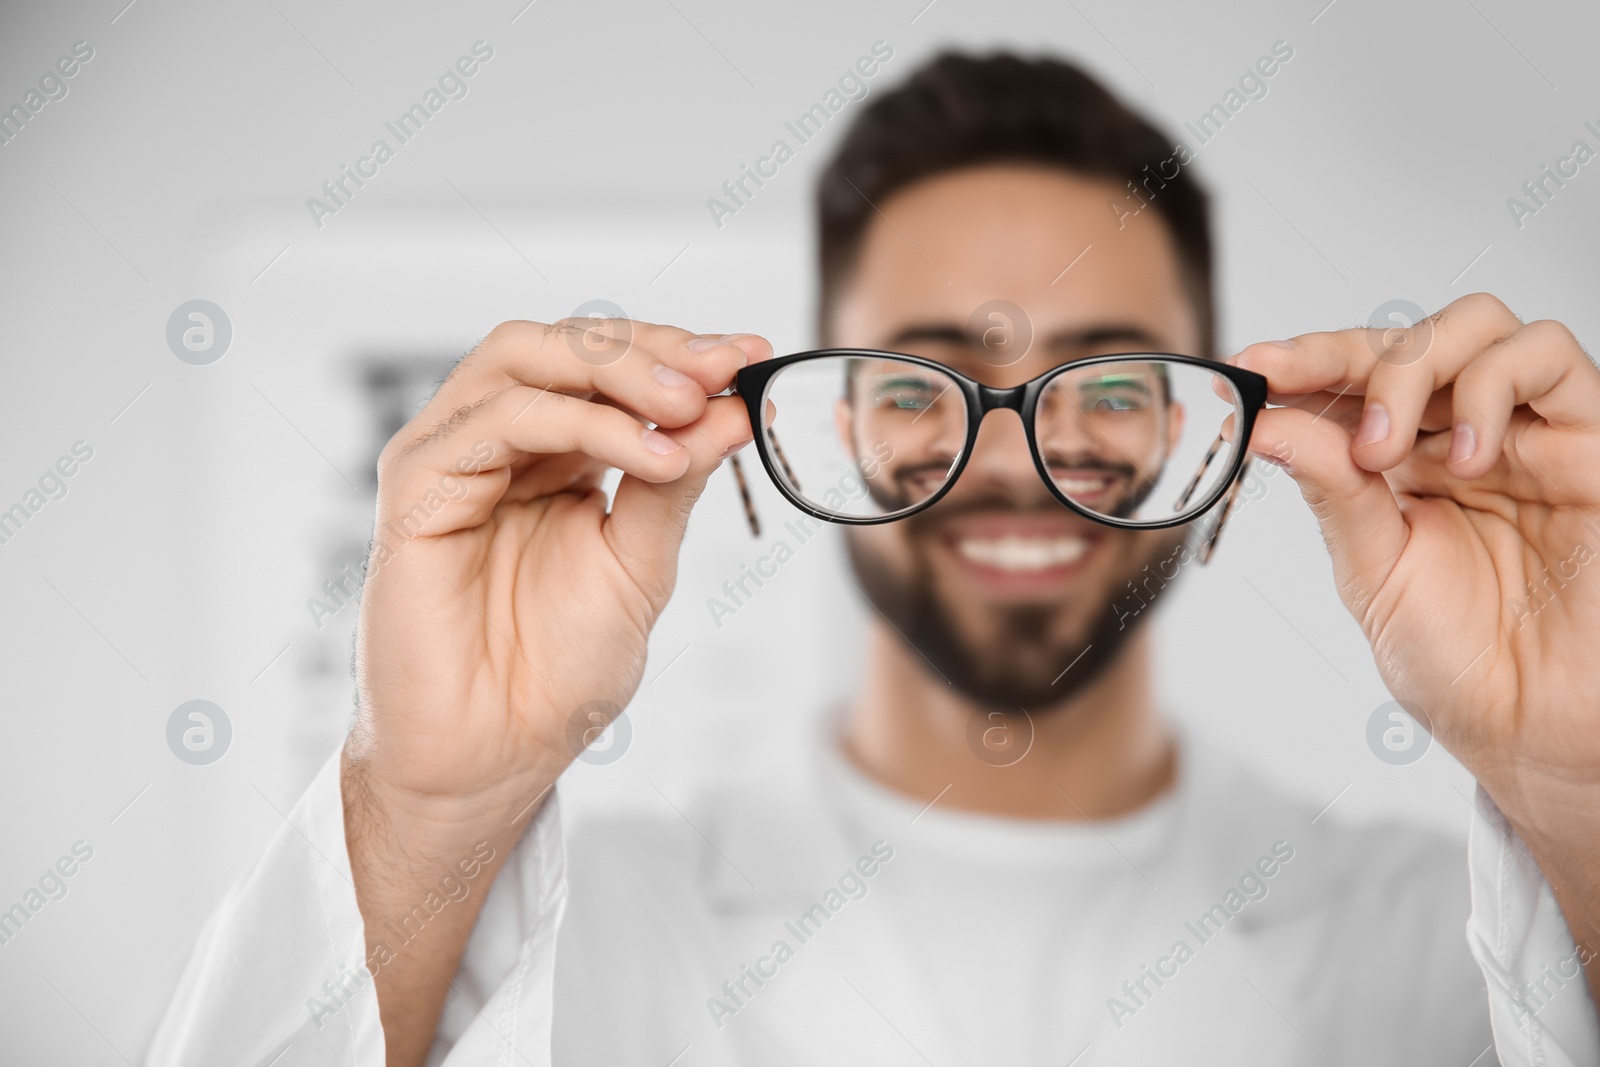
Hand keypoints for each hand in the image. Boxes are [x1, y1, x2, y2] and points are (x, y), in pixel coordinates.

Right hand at [341, 318, 769, 1065]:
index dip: (679, 352)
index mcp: (551, 455)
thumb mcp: (640, 564)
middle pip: (564, 344)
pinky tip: (648, 456)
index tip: (754, 355)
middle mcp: (498, 444)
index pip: (607, 367)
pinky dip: (580, 423)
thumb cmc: (557, 673)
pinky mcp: (416, 487)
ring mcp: (451, 459)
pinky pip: (497, 422)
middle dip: (651, 348)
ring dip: (618, 373)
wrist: (497, 756)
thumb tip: (732, 409)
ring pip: (524, 361)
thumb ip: (674, 482)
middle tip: (721, 368)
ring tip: (689, 408)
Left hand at [1231, 293, 1599, 1000]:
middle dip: (1340, 354)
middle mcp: (1461, 436)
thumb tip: (1267, 422)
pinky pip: (1552, 358)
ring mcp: (1526, 432)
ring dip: (1414, 366)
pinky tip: (1466, 456)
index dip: (1302, 360)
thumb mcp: (1372, 571)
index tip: (1248, 364)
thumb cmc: (1458, 662)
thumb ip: (1331, 489)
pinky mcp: (1590, 441)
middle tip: (1294, 388)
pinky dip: (1493, 385)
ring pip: (1479, 325)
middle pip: (1407, 337)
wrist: (1534, 729)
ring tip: (1383, 448)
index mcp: (1401, 463)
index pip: (1351, 380)